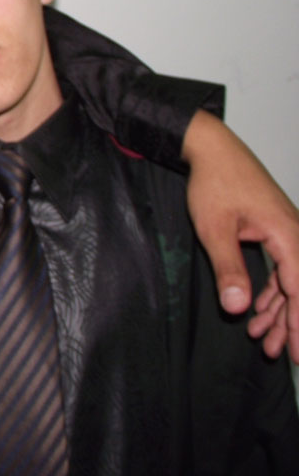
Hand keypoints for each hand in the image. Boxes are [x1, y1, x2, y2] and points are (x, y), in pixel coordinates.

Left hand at [182, 110, 298, 361]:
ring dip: (279, 312)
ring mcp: (288, 233)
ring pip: (292, 281)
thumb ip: (229, 268)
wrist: (213, 150)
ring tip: (262, 342)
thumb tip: (238, 307)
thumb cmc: (214, 184)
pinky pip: (283, 268)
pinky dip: (273, 292)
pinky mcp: (277, 232)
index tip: (296, 351)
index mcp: (289, 234)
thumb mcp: (214, 229)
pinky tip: (259, 313)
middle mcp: (296, 235)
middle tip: (279, 355)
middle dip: (291, 324)